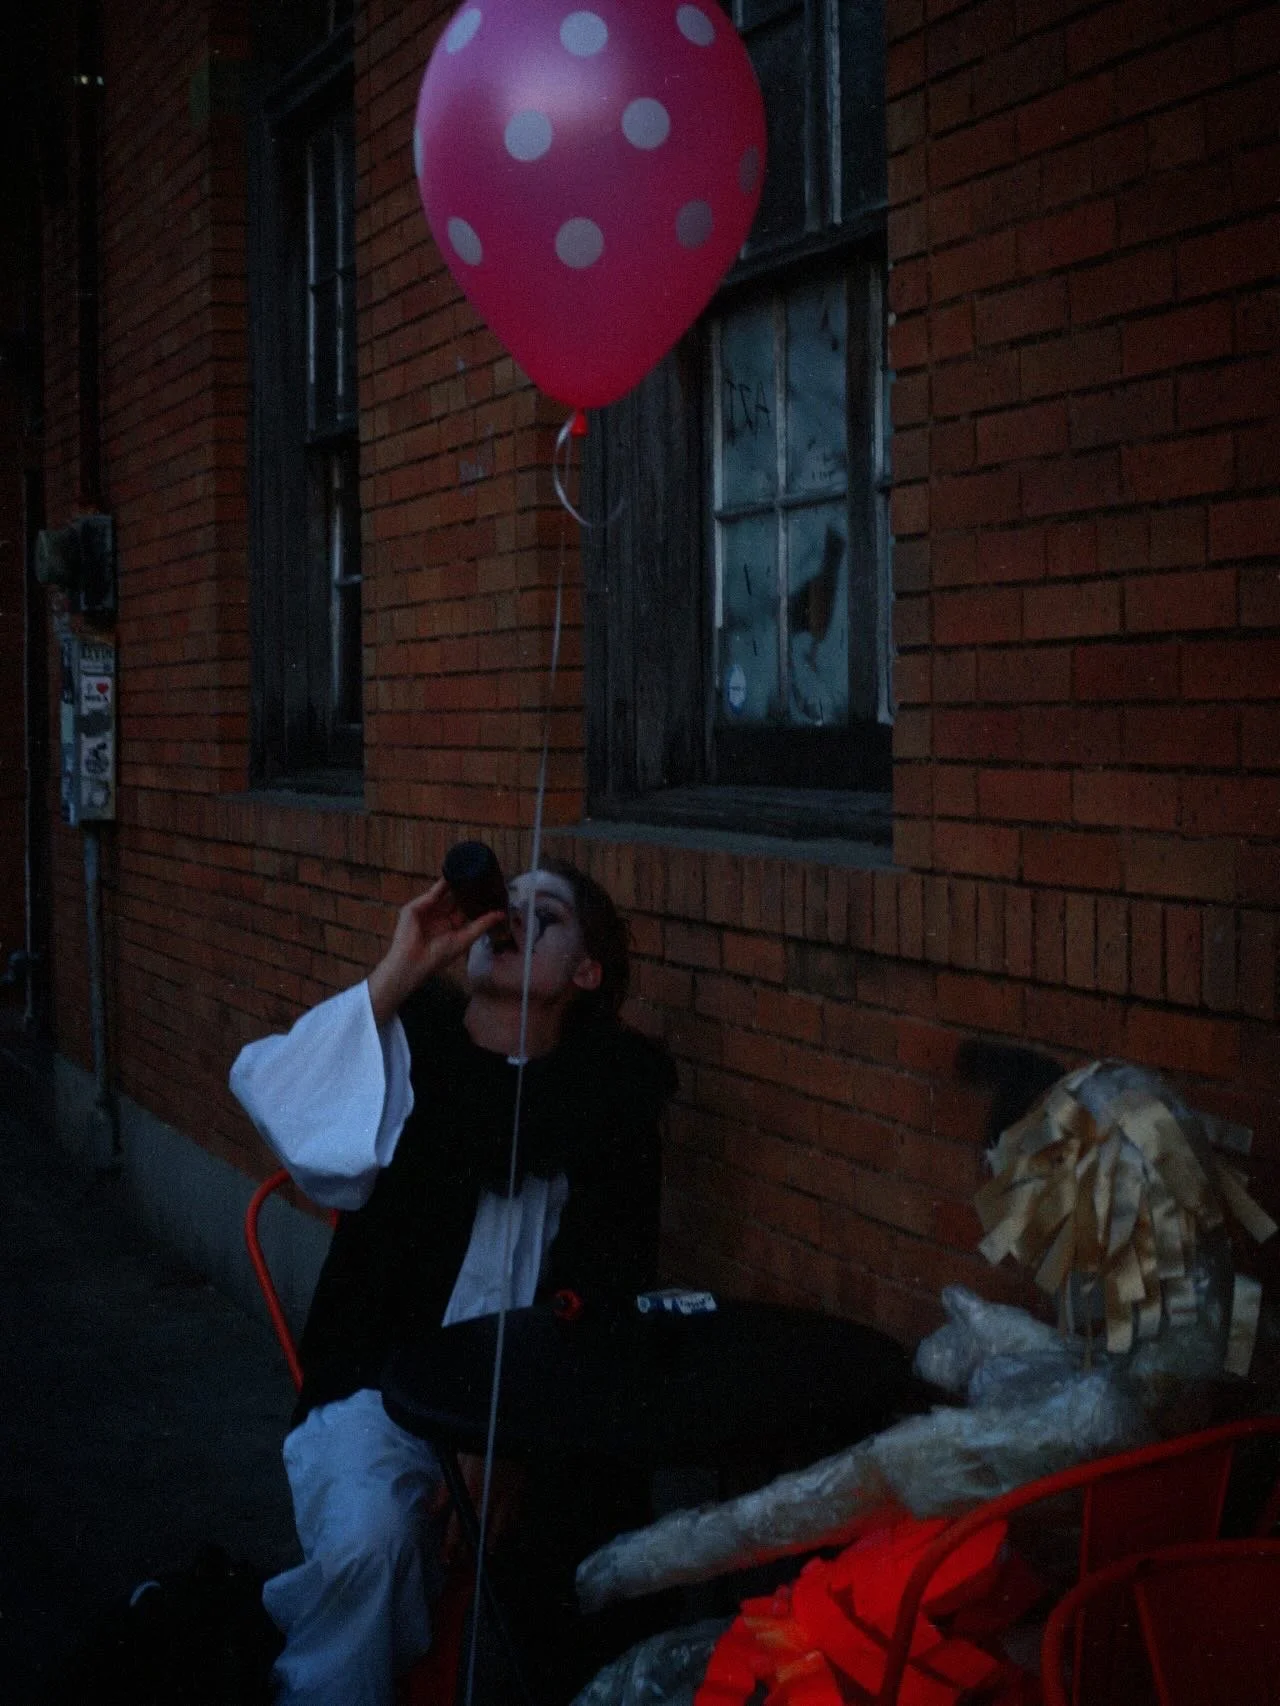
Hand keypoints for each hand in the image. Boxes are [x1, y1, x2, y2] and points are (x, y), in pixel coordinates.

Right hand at [366, 879, 504, 1024]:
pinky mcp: (415, 906)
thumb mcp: (464, 938)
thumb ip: (482, 924)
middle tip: (483, 874)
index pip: (465, 908)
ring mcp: (426, 910)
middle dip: (467, 887)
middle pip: (455, 897)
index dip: (476, 899)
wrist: (413, 962)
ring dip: (456, 882)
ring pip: (444, 892)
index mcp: (450, 926)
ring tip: (471, 867)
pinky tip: (454, 874)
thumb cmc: (438, 956)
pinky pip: (432, 892)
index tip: (491, 889)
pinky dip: (443, 883)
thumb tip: (501, 914)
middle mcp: (438, 916)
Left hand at [434, 1452, 526, 1563]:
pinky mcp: (520, 1492)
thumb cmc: (477, 1444)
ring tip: (487, 1553)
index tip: (447, 1559)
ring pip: (501, 1528)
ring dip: (493, 1542)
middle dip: (472, 1549)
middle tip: (466, 1564)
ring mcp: (507, 1497)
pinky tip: (512, 1535)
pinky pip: (518, 1516)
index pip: (458, 1525)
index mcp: (470, 1491)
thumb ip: (443, 1489)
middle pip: (480, 1531)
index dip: (451, 1544)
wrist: (504, 1430)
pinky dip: (514, 1527)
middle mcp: (488, 1499)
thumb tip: (432, 1511)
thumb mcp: (456, 1461)